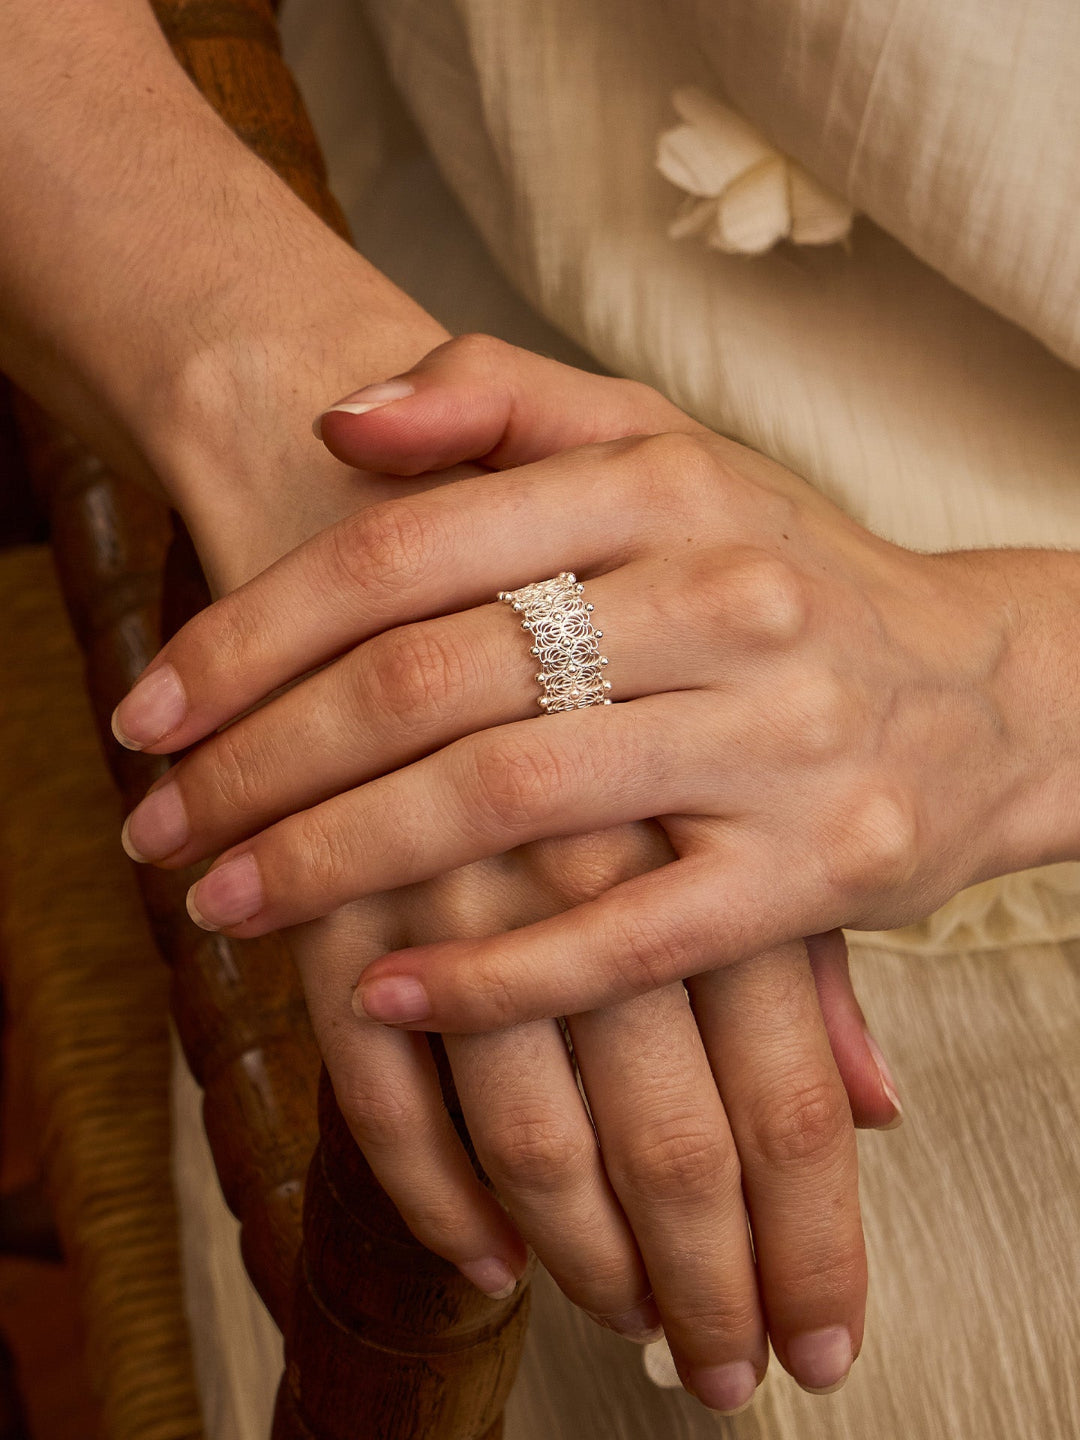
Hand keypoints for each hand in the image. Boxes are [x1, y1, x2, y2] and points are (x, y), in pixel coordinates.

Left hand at [113, 336, 906, 1404]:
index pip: (407, 550)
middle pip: (433, 682)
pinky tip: (381, 992)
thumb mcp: (668, 454)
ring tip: (223, 905)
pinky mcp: (814, 874)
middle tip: (157, 826)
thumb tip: (337, 415)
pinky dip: (490, 974)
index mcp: (668, 484)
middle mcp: (724, 600)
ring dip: (336, 865)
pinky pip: (623, 939)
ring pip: (508, 804)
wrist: (995, 692)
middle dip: (261, 764)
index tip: (152, 710)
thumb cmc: (789, 574)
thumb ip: (504, 405)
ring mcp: (775, 742)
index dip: (251, 634)